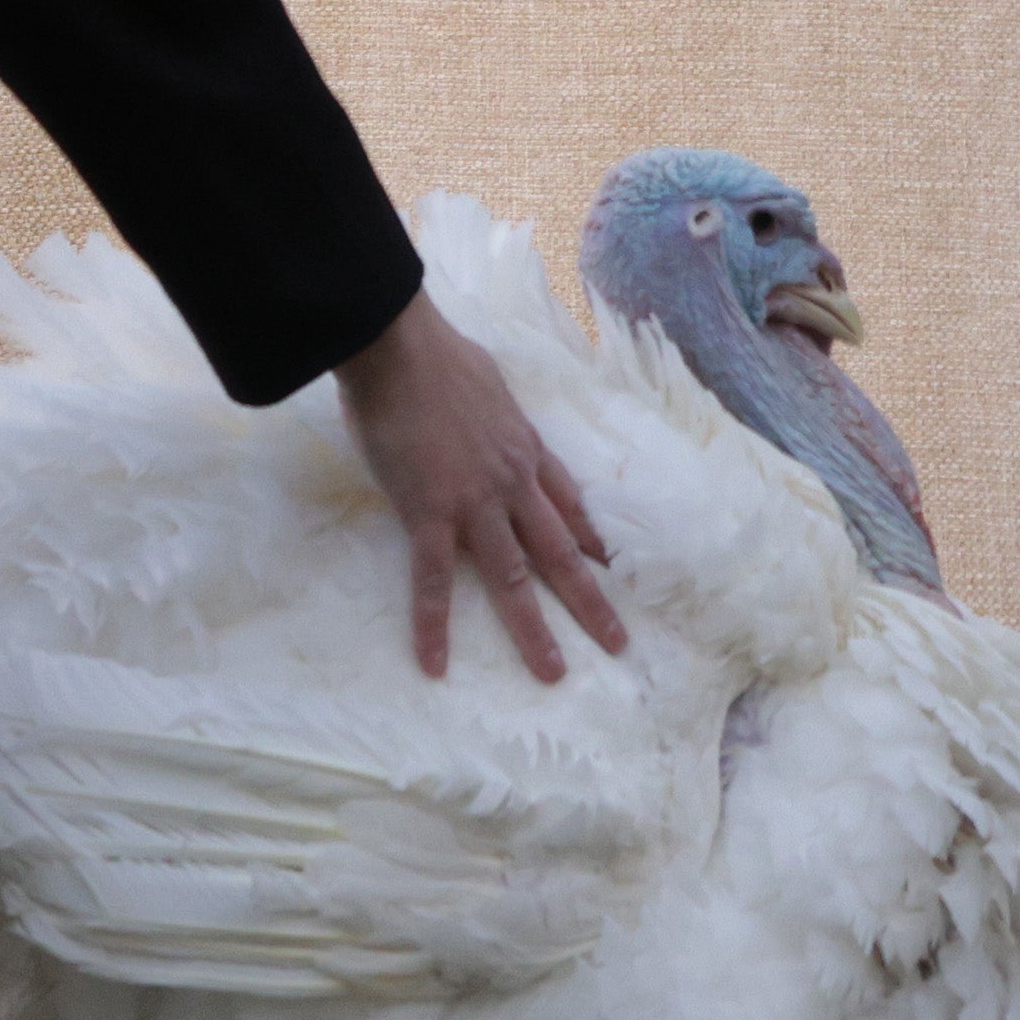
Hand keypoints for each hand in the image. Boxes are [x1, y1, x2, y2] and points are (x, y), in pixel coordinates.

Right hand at [333, 292, 622, 680]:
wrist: (402, 346)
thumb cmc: (436, 355)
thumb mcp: (488, 384)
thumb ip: (493, 412)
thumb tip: (484, 411)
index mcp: (526, 449)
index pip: (570, 504)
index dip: (593, 540)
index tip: (613, 568)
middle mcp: (513, 483)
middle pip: (561, 551)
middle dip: (592, 600)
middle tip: (618, 643)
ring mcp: (475, 503)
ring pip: (514, 577)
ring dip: (534, 629)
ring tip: (554, 673)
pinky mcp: (429, 513)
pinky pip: (433, 581)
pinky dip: (434, 625)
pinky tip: (435, 663)